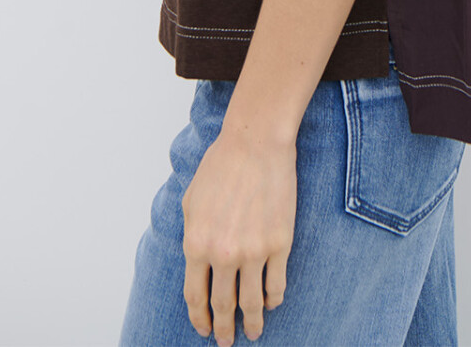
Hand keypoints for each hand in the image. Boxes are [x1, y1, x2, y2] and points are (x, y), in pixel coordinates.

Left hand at [181, 124, 295, 343]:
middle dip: (223, 329)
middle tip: (225, 342)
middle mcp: (223, 254)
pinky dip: (273, 299)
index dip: (199, 318)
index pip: (195, 295)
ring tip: (254, 333)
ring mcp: (254, 252)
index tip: (203, 329)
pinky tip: (271, 302)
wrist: (255, 143)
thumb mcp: (191, 200)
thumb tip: (197, 262)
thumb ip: (192, 235)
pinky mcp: (280, 244)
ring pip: (251, 303)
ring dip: (252, 323)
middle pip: (223, 306)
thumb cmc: (221, 166)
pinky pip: (276, 285)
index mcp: (197, 243)